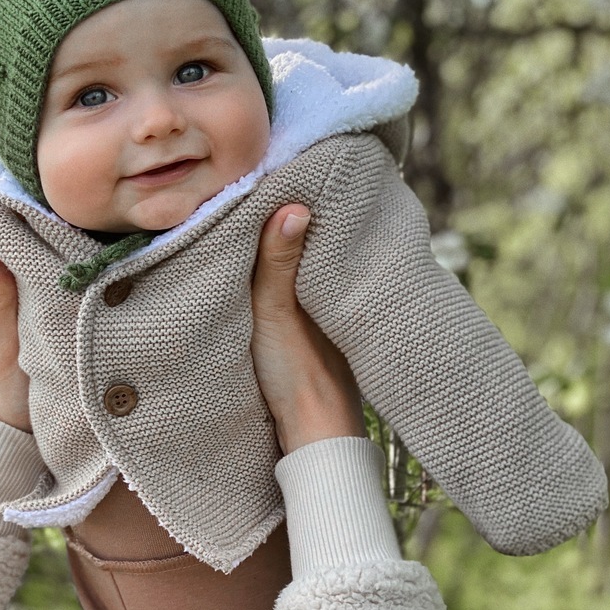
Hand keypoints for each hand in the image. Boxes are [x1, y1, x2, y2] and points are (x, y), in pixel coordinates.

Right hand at [251, 204, 365, 454]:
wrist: (315, 436)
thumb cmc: (298, 374)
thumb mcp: (277, 313)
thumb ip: (279, 263)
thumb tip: (295, 206)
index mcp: (337, 279)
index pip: (320, 224)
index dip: (301, 198)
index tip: (277, 173)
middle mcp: (342, 291)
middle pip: (319, 241)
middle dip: (298, 217)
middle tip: (269, 185)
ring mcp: (334, 313)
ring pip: (313, 267)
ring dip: (295, 249)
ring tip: (268, 218)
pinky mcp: (324, 332)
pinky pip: (309, 290)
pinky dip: (295, 276)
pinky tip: (280, 272)